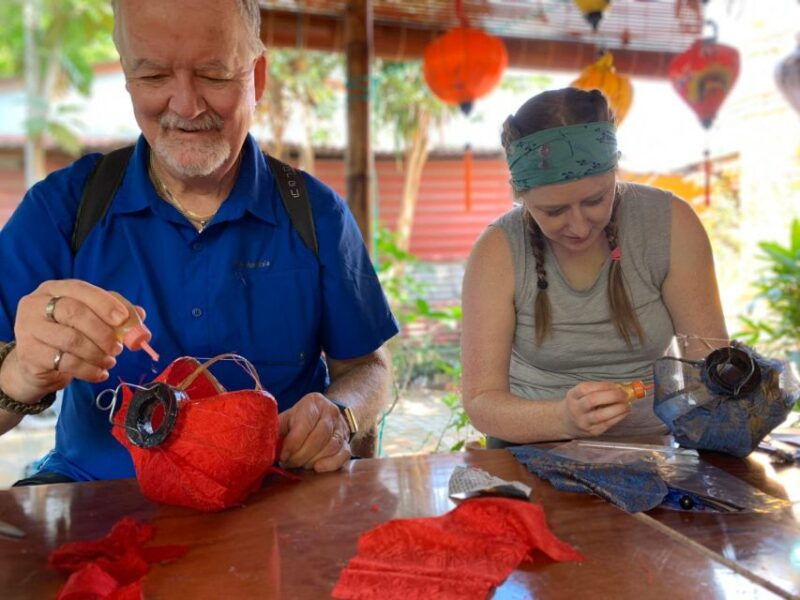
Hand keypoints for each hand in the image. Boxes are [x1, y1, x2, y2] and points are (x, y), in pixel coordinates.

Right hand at [3, 280, 129, 403]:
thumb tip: (139, 315)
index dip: (104, 303)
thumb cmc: (69, 333)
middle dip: (103, 332)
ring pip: (71, 340)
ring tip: (110, 361)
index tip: (123, 319)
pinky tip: (100, 373)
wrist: (38, 364)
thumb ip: (115, 314)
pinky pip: (66, 362)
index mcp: (54, 289)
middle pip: (74, 313)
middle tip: (118, 347)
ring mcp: (28, 329)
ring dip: (98, 354)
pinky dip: (89, 370)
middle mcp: (36, 305)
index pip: (80, 289)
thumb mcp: (91, 318)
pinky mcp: (29, 354)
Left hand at [278, 392, 351, 471]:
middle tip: (289, 463)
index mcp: (313, 402)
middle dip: (301, 455)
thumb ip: (277, 429)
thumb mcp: (287, 418)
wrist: (324, 415)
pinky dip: (330, 464)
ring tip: (301, 464)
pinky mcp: (348, 442)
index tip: (283, 456)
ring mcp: (342, 426)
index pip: (305, 424)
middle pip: (318, 437)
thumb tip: (262, 446)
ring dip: (313, 460)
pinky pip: (343, 455)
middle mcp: (331, 411)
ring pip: (330, 447)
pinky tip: (317, 468)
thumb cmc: (299, 419)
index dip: (293, 443)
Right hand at [562, 381, 631, 437]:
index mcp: (573, 396)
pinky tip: (624, 411)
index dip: (604, 386)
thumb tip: (621, 387)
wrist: (567, 423)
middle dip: (612, 396)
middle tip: (624, 394)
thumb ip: (598, 389)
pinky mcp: (593, 431)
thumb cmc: (579, 404)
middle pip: (592, 400)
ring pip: (601, 415)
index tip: (617, 386)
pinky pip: (608, 423)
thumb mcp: (581, 394)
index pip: (586, 388)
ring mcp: (584, 422)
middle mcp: (576, 409)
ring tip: (627, 404)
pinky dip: (619, 416)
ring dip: (618, 408)